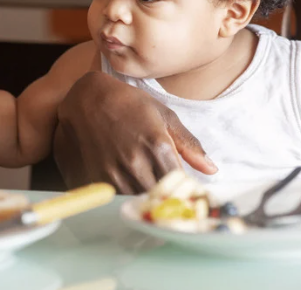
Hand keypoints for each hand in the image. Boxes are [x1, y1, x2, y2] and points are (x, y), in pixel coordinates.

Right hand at [53, 72, 217, 193]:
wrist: (88, 99)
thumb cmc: (130, 103)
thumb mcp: (164, 115)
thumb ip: (189, 145)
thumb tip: (212, 169)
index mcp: (158, 146)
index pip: (181, 185)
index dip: (187, 193)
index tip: (191, 195)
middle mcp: (136, 163)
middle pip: (161, 198)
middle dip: (170, 199)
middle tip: (174, 198)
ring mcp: (115, 173)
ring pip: (140, 202)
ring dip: (149, 201)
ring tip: (154, 195)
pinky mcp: (98, 179)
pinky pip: (119, 199)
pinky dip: (129, 199)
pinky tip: (133, 189)